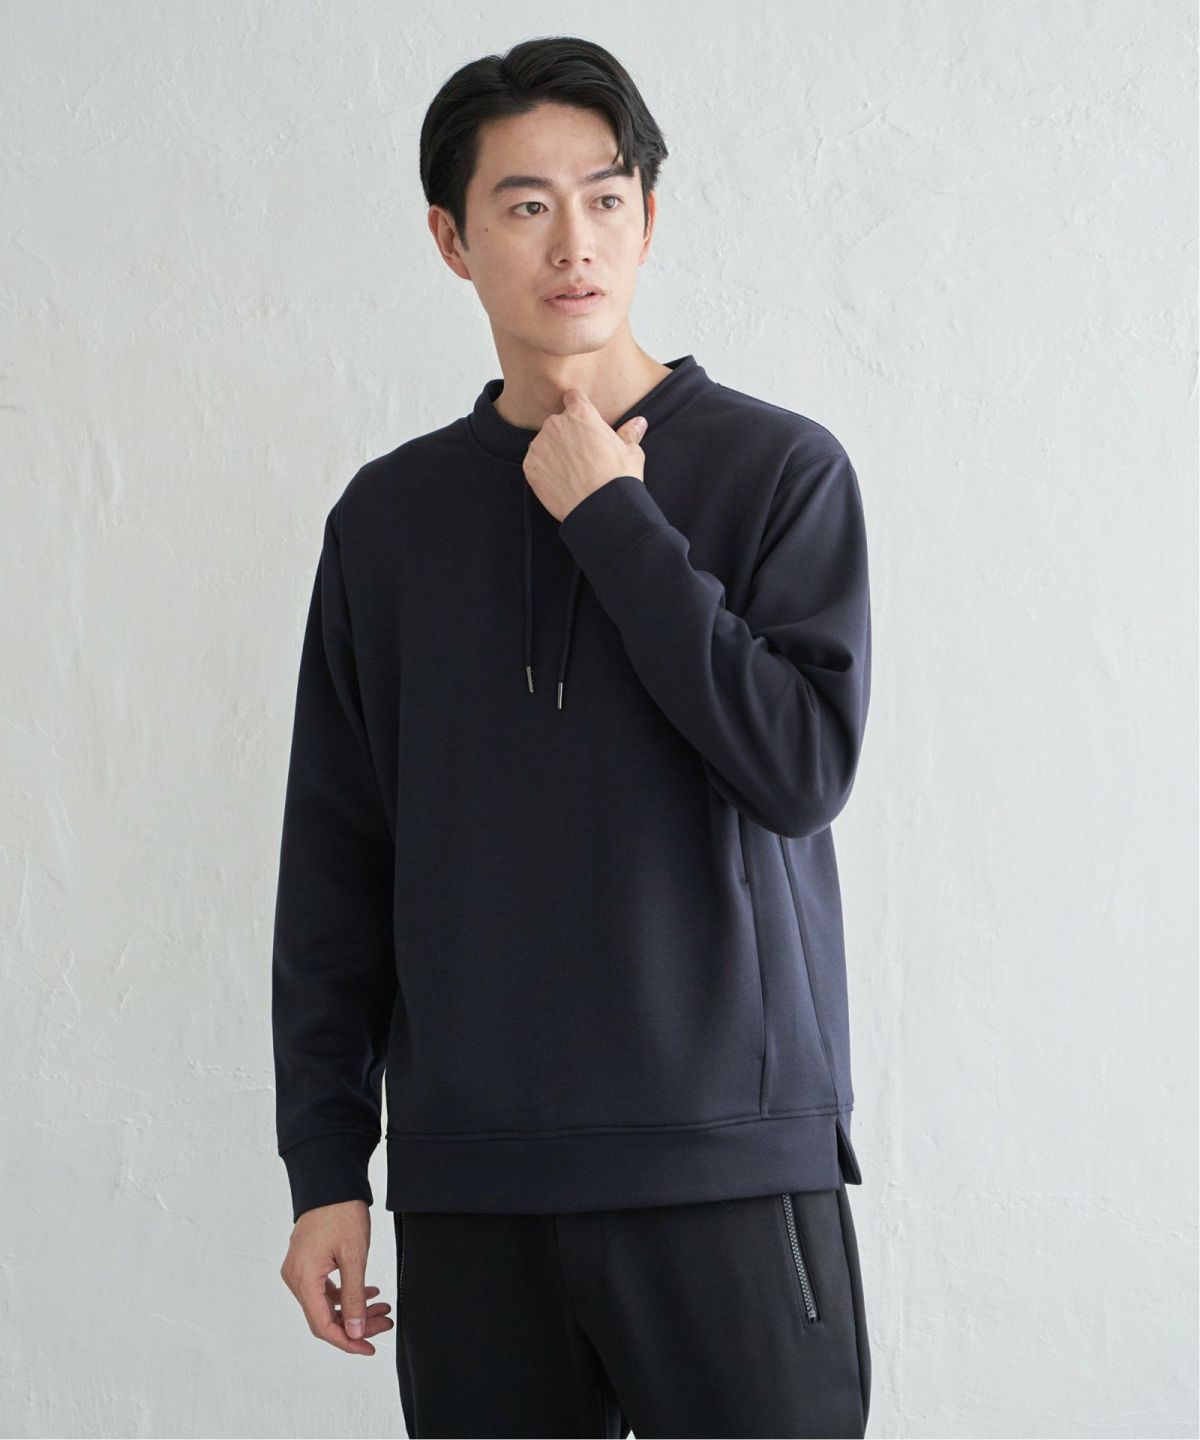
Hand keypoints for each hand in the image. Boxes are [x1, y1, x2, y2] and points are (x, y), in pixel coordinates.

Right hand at [280, 1199, 393, 1354]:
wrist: (331, 1181)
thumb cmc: (342, 1213)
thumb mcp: (354, 1257)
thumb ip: (353, 1297)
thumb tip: (355, 1331)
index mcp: (303, 1279)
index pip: (322, 1325)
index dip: (347, 1341)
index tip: (370, 1348)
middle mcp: (295, 1278)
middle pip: (324, 1316)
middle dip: (356, 1324)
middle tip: (386, 1322)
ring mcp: (298, 1270)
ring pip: (326, 1303)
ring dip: (353, 1309)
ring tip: (383, 1308)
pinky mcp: (305, 1262)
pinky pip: (323, 1289)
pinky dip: (345, 1294)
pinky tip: (369, 1291)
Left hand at [522, 388, 649, 521]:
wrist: (600, 509)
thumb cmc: (618, 478)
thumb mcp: (632, 453)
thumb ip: (629, 434)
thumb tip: (639, 423)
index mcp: (581, 414)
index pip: (572, 397)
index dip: (577, 406)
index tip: (580, 418)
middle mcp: (556, 424)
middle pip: (557, 422)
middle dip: (566, 434)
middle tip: (580, 455)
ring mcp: (540, 445)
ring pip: (544, 443)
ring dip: (553, 452)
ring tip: (570, 472)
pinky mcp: (530, 467)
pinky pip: (535, 463)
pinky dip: (544, 470)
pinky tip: (560, 482)